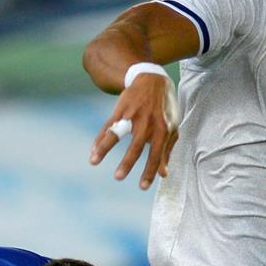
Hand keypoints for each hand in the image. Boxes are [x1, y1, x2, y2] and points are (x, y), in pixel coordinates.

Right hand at [89, 73, 177, 189]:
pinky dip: (99, 139)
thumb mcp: (172, 127)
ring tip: (94, 161)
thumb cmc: (165, 108)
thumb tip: (163, 174)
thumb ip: (167, 151)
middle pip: (136, 146)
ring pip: (116, 133)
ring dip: (104, 148)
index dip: (149, 171)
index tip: (142, 187)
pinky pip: (107, 126)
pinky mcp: (120, 110)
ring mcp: (132, 115)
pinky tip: (93, 151)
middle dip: (127, 163)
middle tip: (118, 177)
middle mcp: (147, 123)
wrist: (153, 79)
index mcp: (162, 130)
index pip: (155, 155)